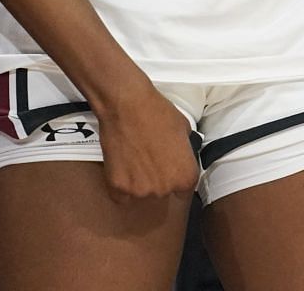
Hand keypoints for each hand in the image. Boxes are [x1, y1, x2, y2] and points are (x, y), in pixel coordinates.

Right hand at [95, 82, 198, 198]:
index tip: (171, 173)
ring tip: (135, 160)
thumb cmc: (159, 113)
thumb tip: (179, 157)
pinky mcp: (117, 188)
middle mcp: (164, 189)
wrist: (128, 106)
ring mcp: (139, 191)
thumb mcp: (184, 131)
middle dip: (158, 180)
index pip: (184, 191)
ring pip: (141, 195)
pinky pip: (121, 196)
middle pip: (162, 193)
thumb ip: (184, 152)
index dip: (177, 181)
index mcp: (185, 176)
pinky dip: (121, 186)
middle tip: (151, 159)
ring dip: (139, 183)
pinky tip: (122, 167)